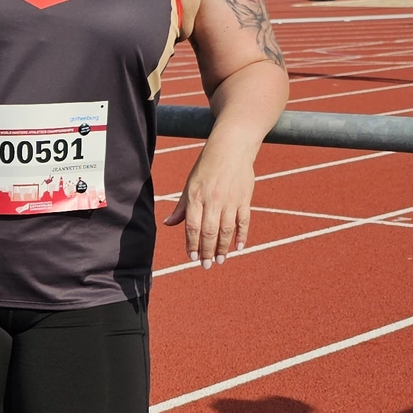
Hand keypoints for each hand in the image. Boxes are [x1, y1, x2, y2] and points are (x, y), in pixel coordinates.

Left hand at [162, 145, 255, 268]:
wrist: (232, 147)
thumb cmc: (207, 165)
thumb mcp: (190, 183)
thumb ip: (182, 206)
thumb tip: (167, 224)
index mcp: (196, 196)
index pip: (192, 226)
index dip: (191, 244)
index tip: (192, 257)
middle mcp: (213, 200)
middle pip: (209, 232)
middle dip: (207, 251)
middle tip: (207, 265)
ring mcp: (230, 200)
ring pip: (226, 230)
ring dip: (223, 248)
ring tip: (220, 260)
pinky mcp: (244, 199)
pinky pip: (243, 221)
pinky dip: (242, 236)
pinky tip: (238, 247)